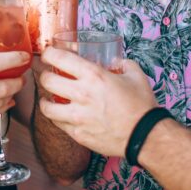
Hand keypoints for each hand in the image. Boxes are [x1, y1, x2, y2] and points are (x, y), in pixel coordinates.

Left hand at [37, 47, 158, 157]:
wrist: (146, 136)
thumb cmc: (141, 105)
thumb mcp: (135, 75)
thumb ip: (123, 64)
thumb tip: (115, 61)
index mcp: (94, 76)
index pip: (58, 58)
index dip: (49, 54)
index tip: (48, 55)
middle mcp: (82, 94)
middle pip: (47, 81)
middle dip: (44, 76)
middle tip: (49, 76)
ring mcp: (78, 116)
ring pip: (46, 107)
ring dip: (46, 100)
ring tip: (49, 98)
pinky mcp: (78, 134)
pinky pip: (58, 124)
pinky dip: (58, 118)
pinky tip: (62, 114)